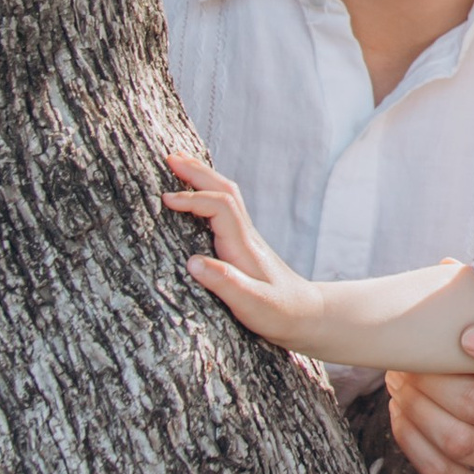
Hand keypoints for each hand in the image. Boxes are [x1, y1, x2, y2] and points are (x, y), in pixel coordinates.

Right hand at [162, 150, 325, 352]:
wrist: (307, 315)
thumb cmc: (279, 313)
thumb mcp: (252, 304)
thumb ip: (226, 284)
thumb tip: (193, 262)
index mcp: (244, 246)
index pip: (220, 207)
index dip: (193, 199)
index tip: (166, 199)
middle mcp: (246, 235)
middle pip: (225, 191)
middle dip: (197, 172)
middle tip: (169, 157)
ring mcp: (246, 238)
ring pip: (227, 195)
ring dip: (203, 177)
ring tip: (179, 164)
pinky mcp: (244, 245)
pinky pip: (225, 207)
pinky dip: (209, 193)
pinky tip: (198, 194)